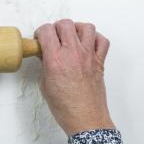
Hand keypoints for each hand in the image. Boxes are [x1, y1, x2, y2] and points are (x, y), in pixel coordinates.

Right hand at [34, 19, 114, 135]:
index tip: (40, 39)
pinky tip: (87, 45)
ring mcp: (88, 56)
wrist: (85, 119)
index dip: (41, 32)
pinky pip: (102, 41)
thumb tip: (45, 54)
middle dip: (56, 28)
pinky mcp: (99, 62)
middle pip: (65, 24)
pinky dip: (95, 38)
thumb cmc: (65, 107)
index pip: (47, 31)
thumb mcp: (45, 84)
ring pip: (86, 27)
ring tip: (71, 37)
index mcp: (56, 59)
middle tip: (54, 37)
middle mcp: (73, 54)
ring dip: (76, 29)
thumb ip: (45, 65)